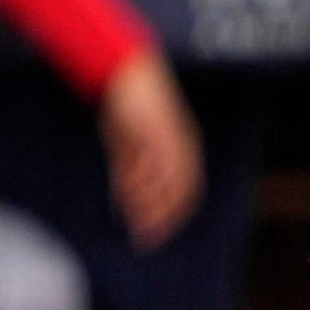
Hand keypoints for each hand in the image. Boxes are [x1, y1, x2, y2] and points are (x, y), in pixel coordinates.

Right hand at [101, 52, 202, 248]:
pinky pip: (147, 164)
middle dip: (163, 219)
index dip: (171, 217)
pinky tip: (123, 197)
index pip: (185, 193)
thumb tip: (124, 198)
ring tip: (133, 223)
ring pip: (163, 183)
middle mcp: (182, 148)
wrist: (127, 71)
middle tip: (145, 239)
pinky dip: (136, 184)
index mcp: (184, 150)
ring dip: (148, 206)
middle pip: (180, 194)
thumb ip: (129, 169)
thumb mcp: (128, 143)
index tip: (154, 235)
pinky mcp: (151, 132)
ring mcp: (168, 140)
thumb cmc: (129, 107)